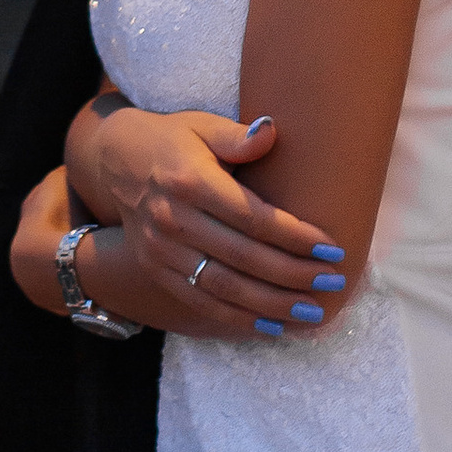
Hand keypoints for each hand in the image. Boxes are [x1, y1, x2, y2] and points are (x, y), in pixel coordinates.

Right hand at [67, 104, 351, 339]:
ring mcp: (160, 250)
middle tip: (333, 282)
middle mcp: (172, 219)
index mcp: (189, 180)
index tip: (331, 249)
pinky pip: (201, 303)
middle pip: (242, 258)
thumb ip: (237, 135)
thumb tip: (270, 131)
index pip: (251, 218)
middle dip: (292, 275)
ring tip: (313, 312)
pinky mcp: (156, 270)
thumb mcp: (202, 124)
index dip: (294, 237)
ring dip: (272, 305)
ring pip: (223, 288)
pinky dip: (238, 319)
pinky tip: (274, 327)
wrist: (118, 160)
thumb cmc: (175, 140)